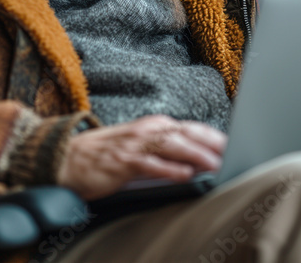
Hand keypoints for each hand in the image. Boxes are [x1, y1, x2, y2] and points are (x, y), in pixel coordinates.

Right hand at [56, 114, 225, 200]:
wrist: (65, 157)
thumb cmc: (103, 155)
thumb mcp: (138, 146)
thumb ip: (165, 150)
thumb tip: (196, 162)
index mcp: (153, 126)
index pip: (191, 129)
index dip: (214, 138)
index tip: (235, 147)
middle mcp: (147, 131)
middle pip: (187, 134)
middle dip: (212, 144)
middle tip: (235, 154)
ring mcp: (134, 145)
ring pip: (172, 146)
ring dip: (196, 155)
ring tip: (216, 165)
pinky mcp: (122, 162)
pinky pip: (150, 165)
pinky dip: (169, 169)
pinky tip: (185, 175)